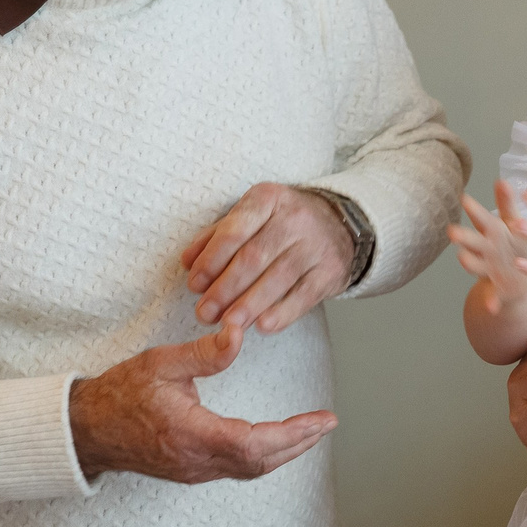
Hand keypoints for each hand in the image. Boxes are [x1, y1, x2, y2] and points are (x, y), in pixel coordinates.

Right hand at [70, 322, 337, 482]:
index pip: (255, 442)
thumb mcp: (160, 362)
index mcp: (191, 433)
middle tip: (325, 424)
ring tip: (310, 432)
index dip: (294, 433)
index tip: (322, 420)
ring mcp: (193, 471)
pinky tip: (276, 442)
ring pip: (251, 470)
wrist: (85, 429)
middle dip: (299, 444)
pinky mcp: (190, 472)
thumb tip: (238, 330)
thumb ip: (204, 352)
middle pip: (261, 462)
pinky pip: (237, 470)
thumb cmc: (119, 394)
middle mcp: (196, 460)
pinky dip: (264, 457)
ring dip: (284, 452)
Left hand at [183, 183, 352, 333]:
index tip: (194, 284)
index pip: (234, 230)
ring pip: (277, 279)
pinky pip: (304, 296)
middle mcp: (294, 218)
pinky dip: (282, 313)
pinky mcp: (331, 270)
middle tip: (205, 313)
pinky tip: (262, 326)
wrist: (339, 224)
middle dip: (225, 289)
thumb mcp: (252, 216)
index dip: (211, 260)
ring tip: (228, 325)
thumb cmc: (283, 223)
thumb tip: (188, 262)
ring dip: (248, 305)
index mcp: (267, 199)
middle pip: (253, 258)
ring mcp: (316, 245)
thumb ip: (217, 236)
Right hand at [446, 193, 526, 306]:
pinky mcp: (497, 291)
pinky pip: (494, 297)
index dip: (475, 210)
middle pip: (474, 243)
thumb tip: (501, 179)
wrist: (517, 280)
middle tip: (452, 231)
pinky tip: (491, 307)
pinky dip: (491, 302)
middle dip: (464, 238)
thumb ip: (507, 204)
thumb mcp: (514, 224)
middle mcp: (487, 251)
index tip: (465, 198)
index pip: (484, 220)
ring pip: (477, 267)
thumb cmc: (513, 246)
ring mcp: (489, 271)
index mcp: (494, 234)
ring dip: (470, 263)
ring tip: (463, 259)